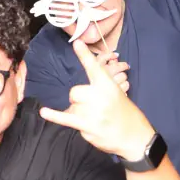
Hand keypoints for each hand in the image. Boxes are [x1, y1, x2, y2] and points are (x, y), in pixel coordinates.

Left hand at [39, 38, 157, 158]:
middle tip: (93, 106)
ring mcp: (93, 113)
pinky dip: (54, 116)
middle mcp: (101, 97)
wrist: (134, 137)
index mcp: (109, 86)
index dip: (85, 55)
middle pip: (75, 92)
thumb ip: (101, 86)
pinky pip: (66, 119)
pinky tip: (44, 112)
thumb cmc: (124, 113)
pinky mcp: (86, 127)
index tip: (77, 42)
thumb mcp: (118, 93)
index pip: (95, 68)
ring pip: (72, 107)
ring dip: (78, 112)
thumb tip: (84, 80)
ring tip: (94, 118)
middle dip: (79, 99)